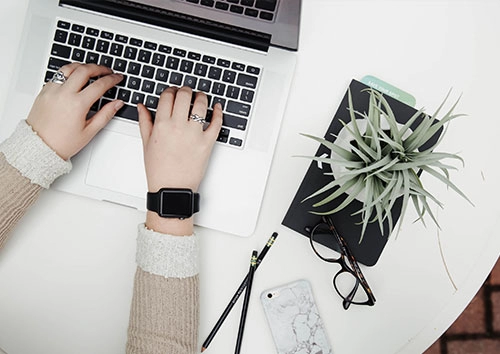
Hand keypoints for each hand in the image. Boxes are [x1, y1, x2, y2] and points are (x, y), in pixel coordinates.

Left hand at [26, 63, 123, 159]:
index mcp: (77, 104)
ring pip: (69, 68)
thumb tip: (117, 103)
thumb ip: (106, 114)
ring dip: (82, 66)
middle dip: (99, 68)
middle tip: (107, 70)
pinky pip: (57, 75)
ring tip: (91, 69)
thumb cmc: (62, 142)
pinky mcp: (44, 91)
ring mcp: (52, 90)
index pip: (99, 85)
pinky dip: (68, 73)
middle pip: (84, 70)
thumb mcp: (90, 131)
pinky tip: (74, 78)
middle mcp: (64, 94)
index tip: (117, 78)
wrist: (39, 147)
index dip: (112, 79)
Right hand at [138, 86, 222, 234]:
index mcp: (162, 125)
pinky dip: (218, 112)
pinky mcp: (208, 143)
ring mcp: (194, 134)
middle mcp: (178, 127)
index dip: (171, 90)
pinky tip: (217, 107)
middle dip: (185, 90)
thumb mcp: (146, 144)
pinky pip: (216, 123)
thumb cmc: (159, 169)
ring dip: (201, 97)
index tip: (173, 91)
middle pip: (184, 96)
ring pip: (201, 105)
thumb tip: (142, 106)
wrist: (172, 188)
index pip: (167, 96)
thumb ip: (145, 122)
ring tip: (200, 97)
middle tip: (187, 91)